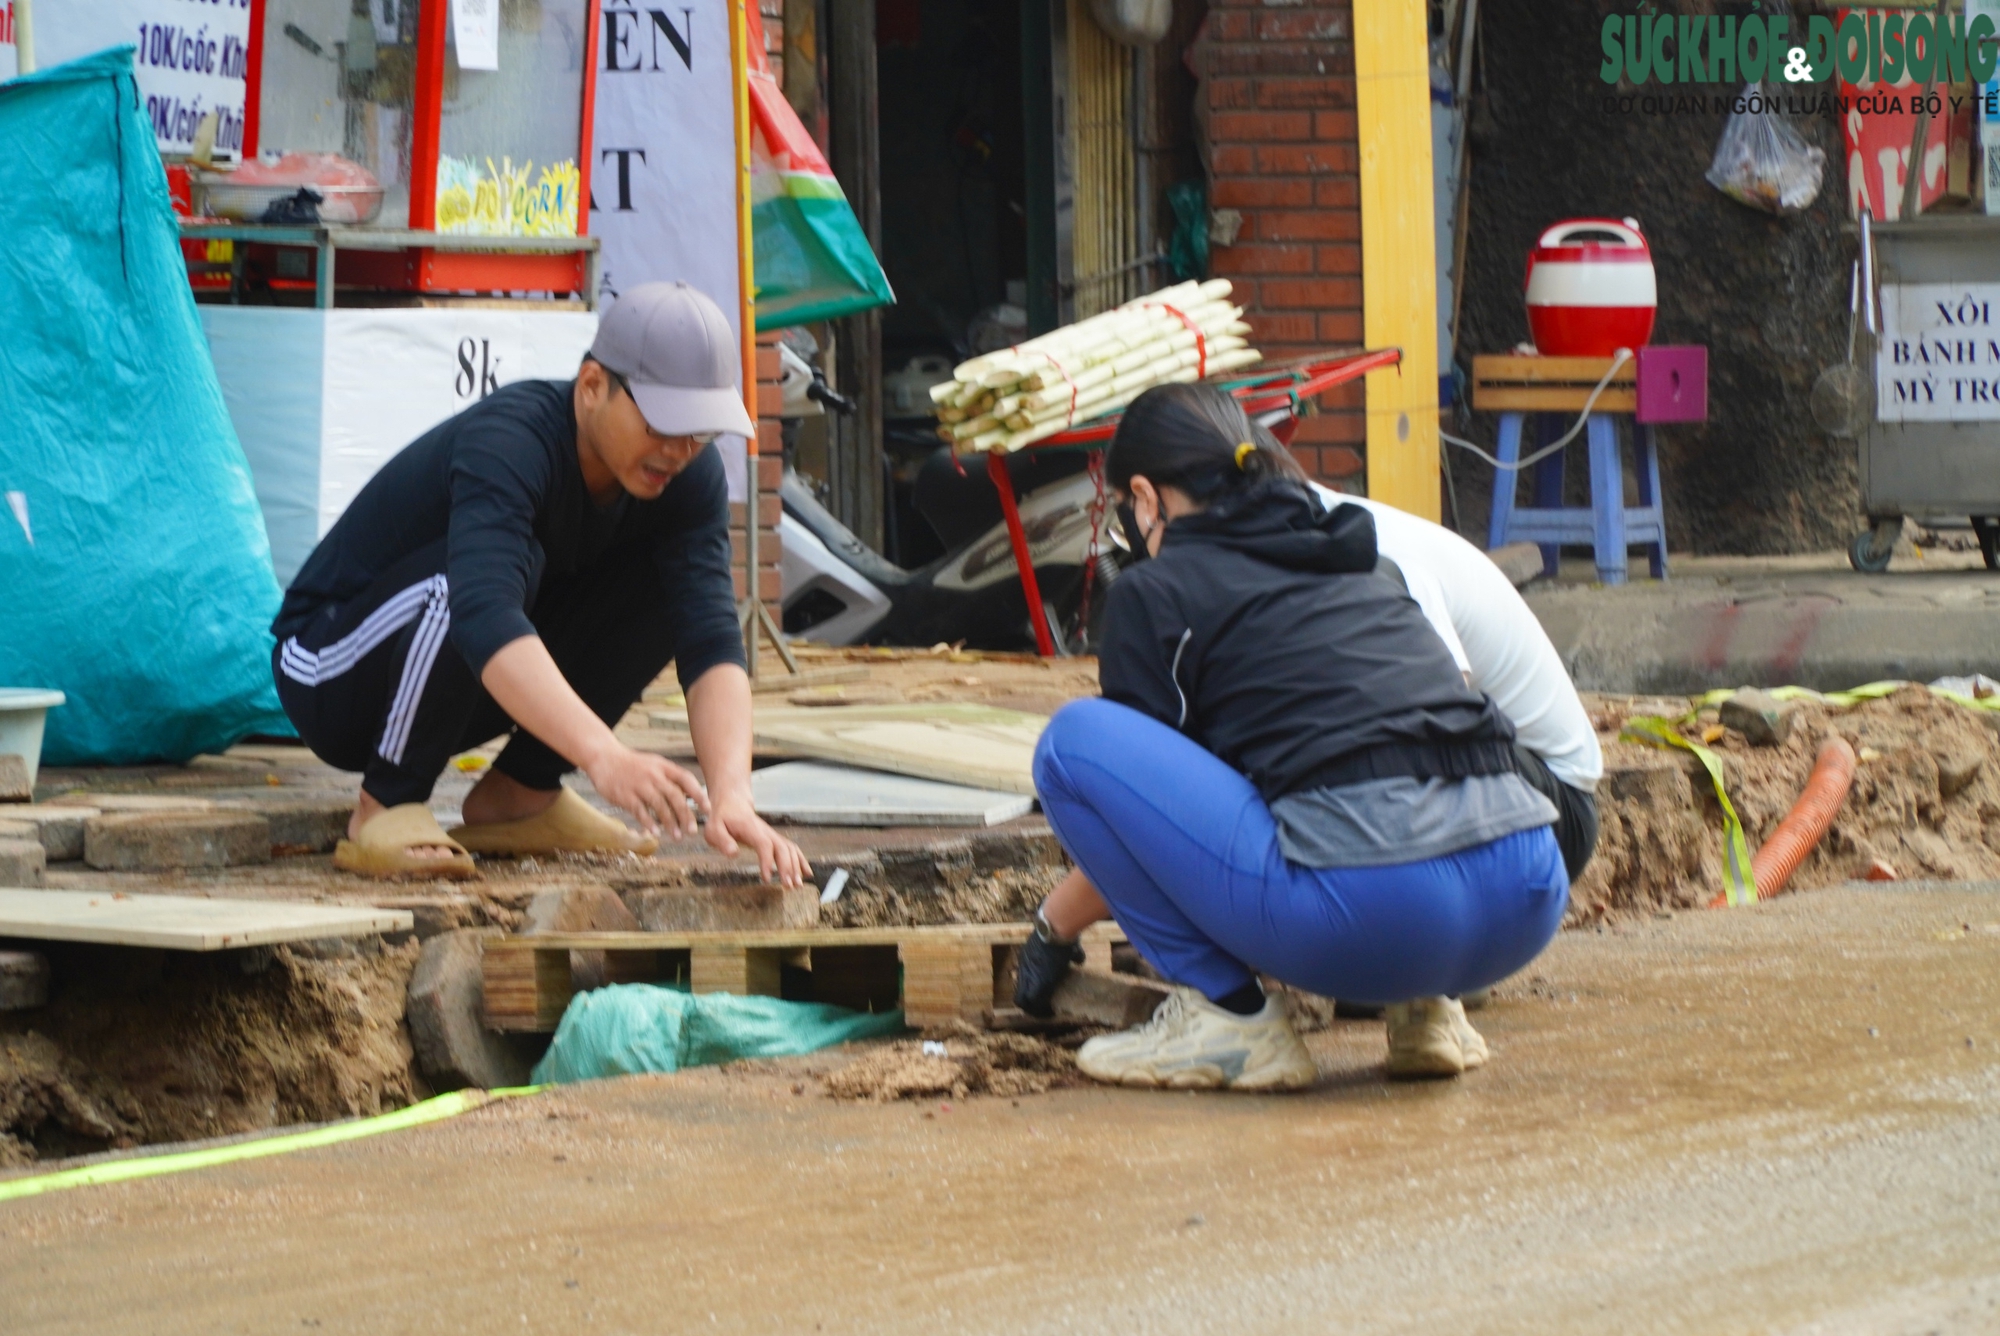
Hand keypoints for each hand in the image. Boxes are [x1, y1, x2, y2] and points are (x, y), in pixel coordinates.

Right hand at [584, 744, 708, 840]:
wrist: (605, 758)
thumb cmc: (634, 765)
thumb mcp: (655, 764)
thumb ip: (671, 778)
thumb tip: (692, 796)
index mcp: (663, 767)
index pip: (686, 779)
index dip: (698, 794)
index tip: (707, 809)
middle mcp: (653, 775)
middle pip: (674, 795)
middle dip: (685, 814)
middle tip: (692, 831)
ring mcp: (639, 785)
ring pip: (659, 805)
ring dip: (669, 822)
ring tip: (677, 836)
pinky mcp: (625, 795)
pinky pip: (639, 810)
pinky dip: (648, 822)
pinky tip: (655, 833)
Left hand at [704, 790, 809, 887]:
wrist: (733, 805)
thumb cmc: (722, 819)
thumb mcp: (713, 828)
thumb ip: (722, 840)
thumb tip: (734, 853)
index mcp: (751, 829)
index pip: (764, 844)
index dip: (767, 861)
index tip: (767, 878)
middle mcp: (766, 832)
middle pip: (782, 848)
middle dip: (787, 867)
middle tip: (788, 886)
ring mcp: (773, 835)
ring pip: (790, 849)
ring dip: (796, 867)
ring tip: (797, 885)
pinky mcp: (775, 840)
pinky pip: (792, 849)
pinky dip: (801, 861)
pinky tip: (806, 874)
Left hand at [1013, 912, 1083, 1017]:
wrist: (1055, 926)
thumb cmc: (1062, 930)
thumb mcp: (1065, 943)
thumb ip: (1072, 953)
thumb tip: (1080, 960)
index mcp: (1028, 959)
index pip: (1023, 982)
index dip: (1031, 993)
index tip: (1044, 997)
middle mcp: (1024, 969)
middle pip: (1020, 996)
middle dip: (1031, 1007)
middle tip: (1045, 1010)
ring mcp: (1029, 976)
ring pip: (1023, 1002)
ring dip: (1036, 1011)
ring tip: (1048, 1014)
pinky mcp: (1039, 981)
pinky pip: (1035, 1003)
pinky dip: (1042, 1011)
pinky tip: (1052, 1013)